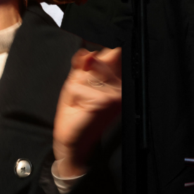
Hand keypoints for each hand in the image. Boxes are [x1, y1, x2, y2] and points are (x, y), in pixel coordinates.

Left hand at [52, 47, 122, 179]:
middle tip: (82, 92)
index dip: (100, 53)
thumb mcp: (76, 83)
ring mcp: (115, 93)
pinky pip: (78, 86)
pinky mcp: (105, 101)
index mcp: (117, 80)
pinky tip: (80, 107)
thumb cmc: (76, 113)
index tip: (89, 62)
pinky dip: (73, 96)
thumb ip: (81, 65)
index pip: (114, 52)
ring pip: (85, 73)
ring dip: (76, 87)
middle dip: (83, 73)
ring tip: (81, 101)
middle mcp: (120, 85)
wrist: (73, 141)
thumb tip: (87, 52)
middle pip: (98, 58)